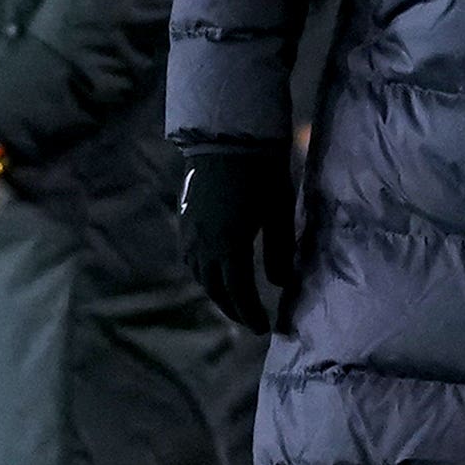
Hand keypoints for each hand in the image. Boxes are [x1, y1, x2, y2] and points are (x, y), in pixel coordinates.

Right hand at [178, 146, 292, 332]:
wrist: (227, 134)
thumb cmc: (261, 170)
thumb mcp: (279, 211)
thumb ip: (279, 250)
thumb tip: (279, 284)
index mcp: (228, 245)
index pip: (238, 292)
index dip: (250, 313)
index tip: (264, 329)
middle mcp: (203, 244)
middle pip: (215, 289)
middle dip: (234, 308)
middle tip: (251, 321)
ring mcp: (190, 232)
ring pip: (199, 275)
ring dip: (216, 293)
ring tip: (234, 301)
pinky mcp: (185, 218)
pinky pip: (190, 258)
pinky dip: (203, 273)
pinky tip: (214, 272)